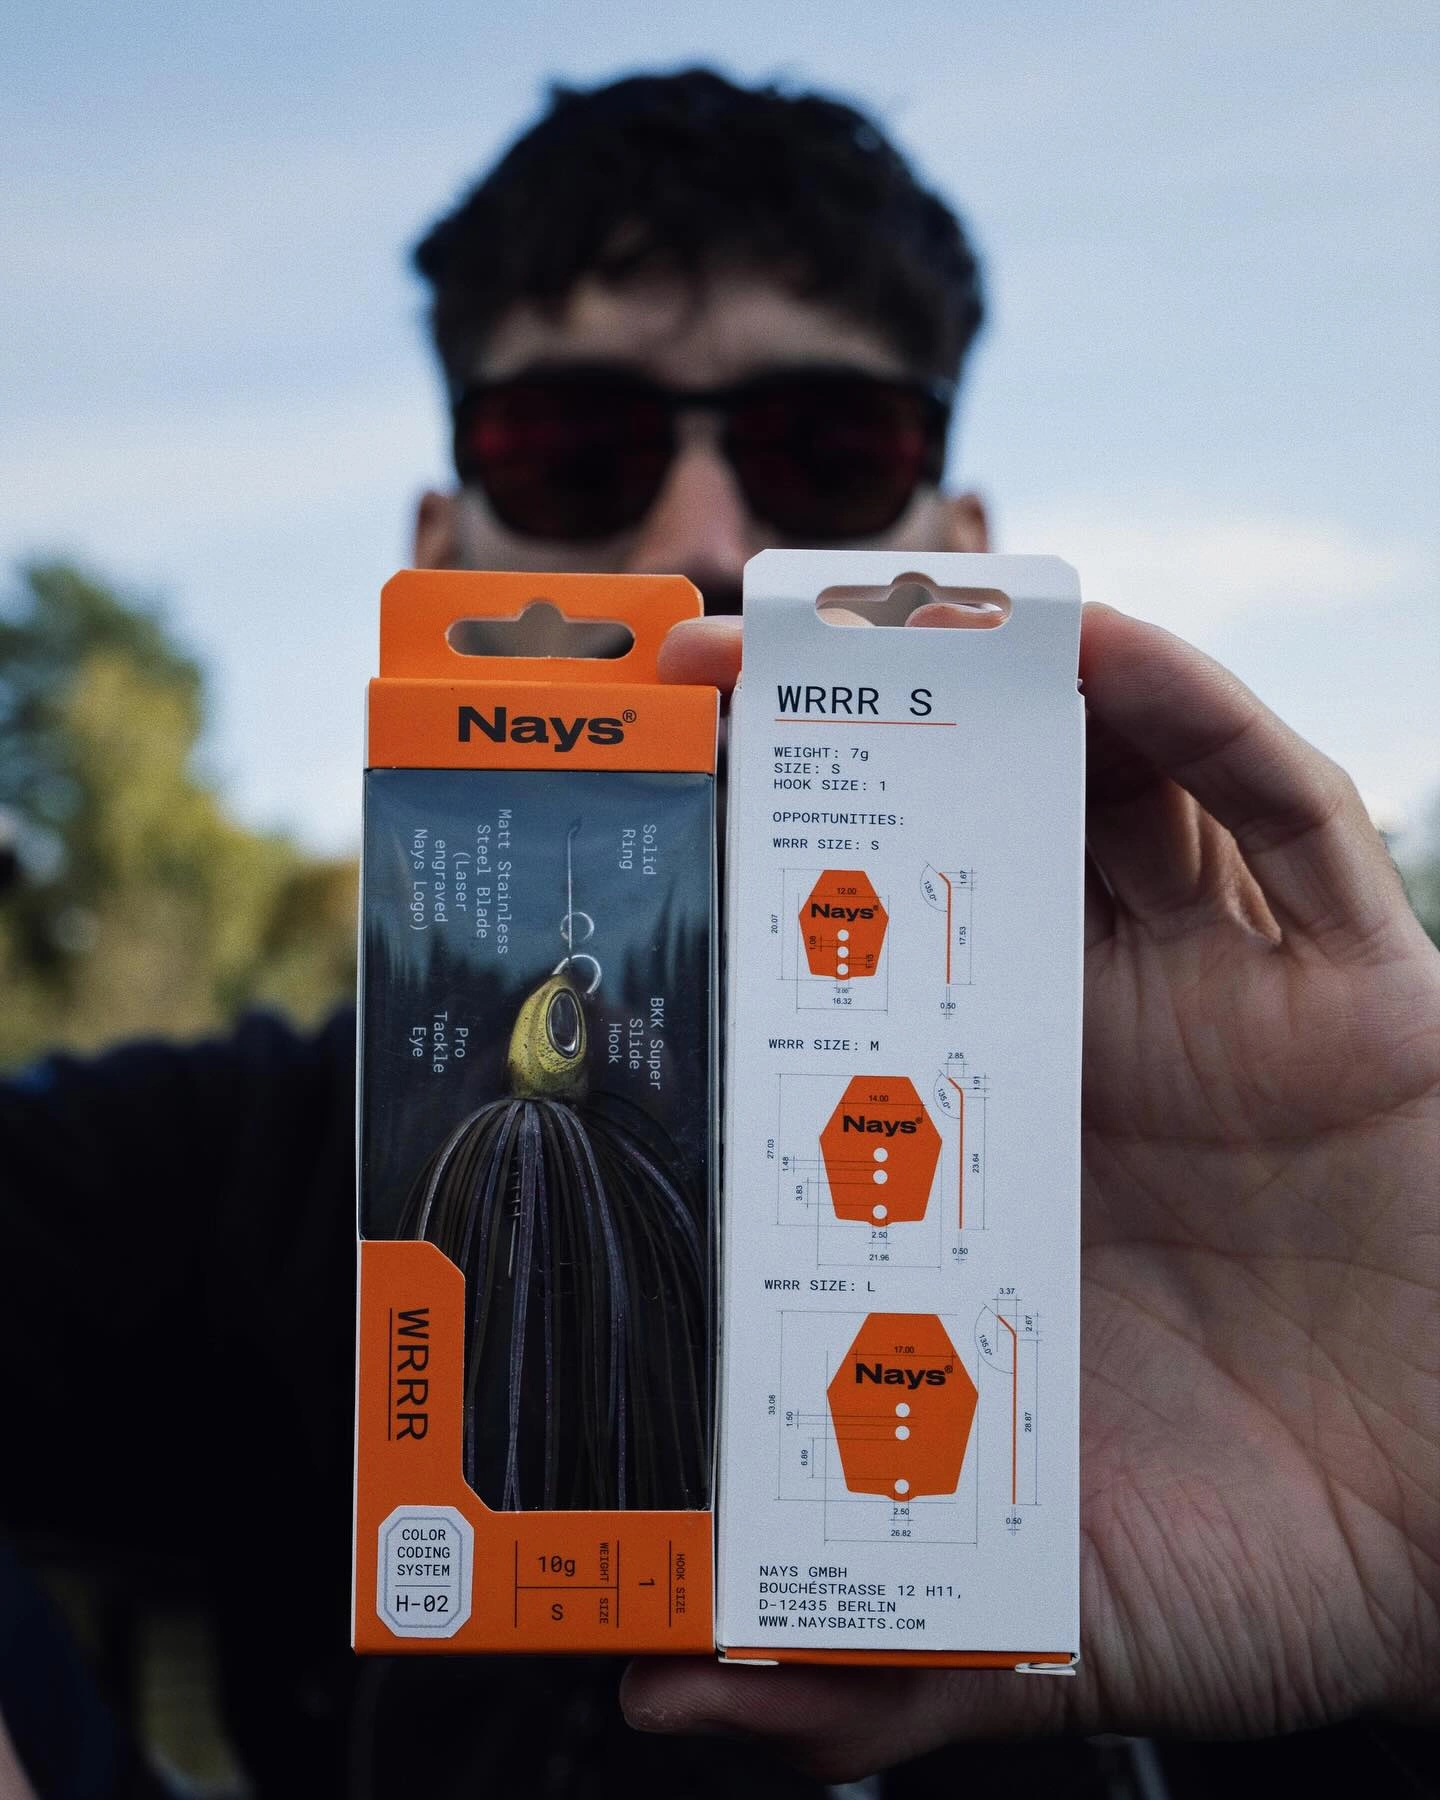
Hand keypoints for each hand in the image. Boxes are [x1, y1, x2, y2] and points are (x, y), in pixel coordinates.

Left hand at [628, 606, 1439, 1778]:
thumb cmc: (1258, 1560)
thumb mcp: (1033, 1610)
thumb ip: (861, 1658)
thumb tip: (665, 1694)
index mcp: (977, 1157)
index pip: (834, 990)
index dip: (730, 910)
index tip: (612, 850)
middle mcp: (1076, 1045)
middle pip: (937, 845)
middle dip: (823, 750)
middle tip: (685, 686)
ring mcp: (1212, 992)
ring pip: (1089, 782)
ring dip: (977, 681)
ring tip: (849, 618)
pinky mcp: (1349, 975)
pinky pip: (1273, 798)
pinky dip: (1187, 704)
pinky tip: (1088, 648)